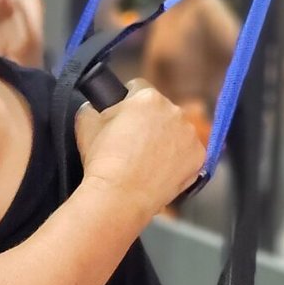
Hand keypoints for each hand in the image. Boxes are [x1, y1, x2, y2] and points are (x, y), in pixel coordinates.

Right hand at [74, 78, 204, 220]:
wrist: (119, 196)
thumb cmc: (103, 161)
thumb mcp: (85, 125)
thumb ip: (91, 108)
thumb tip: (93, 108)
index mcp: (148, 98)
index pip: (138, 87)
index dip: (127, 102)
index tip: (123, 117)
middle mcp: (174, 111)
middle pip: (160, 110)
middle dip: (148, 121)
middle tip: (131, 143)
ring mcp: (189, 135)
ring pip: (175, 130)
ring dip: (164, 139)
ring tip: (145, 160)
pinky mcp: (199, 157)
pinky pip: (187, 152)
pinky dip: (176, 159)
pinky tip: (159, 170)